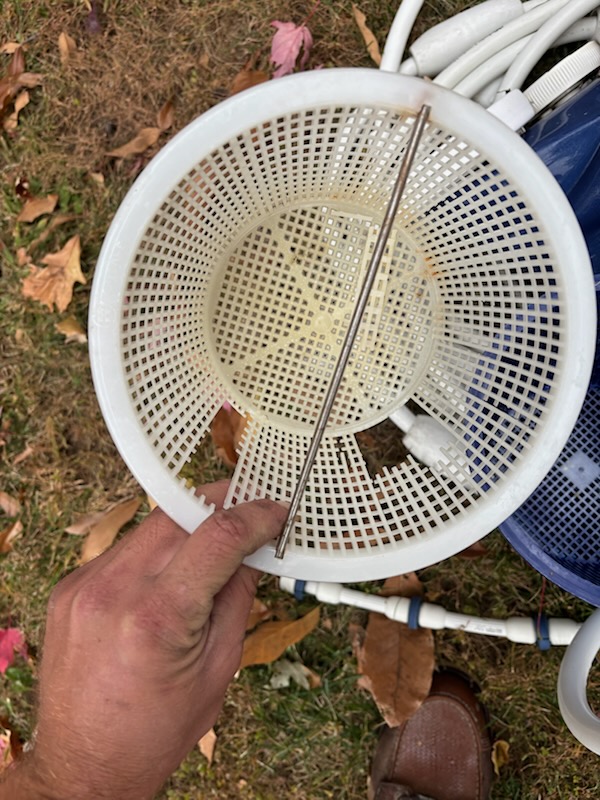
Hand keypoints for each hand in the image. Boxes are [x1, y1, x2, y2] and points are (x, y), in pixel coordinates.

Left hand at [1, 483, 287, 799]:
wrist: (85, 765)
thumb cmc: (154, 731)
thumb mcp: (218, 668)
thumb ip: (237, 598)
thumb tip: (253, 552)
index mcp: (158, 617)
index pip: (218, 535)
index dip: (255, 515)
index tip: (274, 512)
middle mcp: (113, 590)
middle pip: (180, 513)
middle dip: (220, 504)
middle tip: (249, 514)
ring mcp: (84, 585)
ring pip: (150, 526)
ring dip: (187, 527)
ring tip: (210, 552)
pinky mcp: (70, 587)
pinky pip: (124, 550)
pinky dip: (155, 553)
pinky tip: (167, 579)